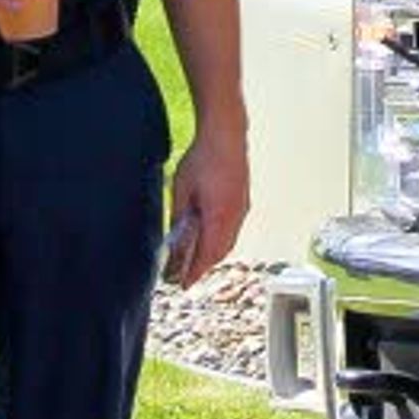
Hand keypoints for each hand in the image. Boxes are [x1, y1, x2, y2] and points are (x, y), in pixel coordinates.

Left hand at [163, 124, 250, 285]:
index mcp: (218, 216)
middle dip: (203, 266)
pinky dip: (221, 241)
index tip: (184, 284)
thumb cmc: (202, 158)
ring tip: (196, 259)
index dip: (194, 272)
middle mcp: (234, 216)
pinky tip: (210, 237)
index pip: (206, 254)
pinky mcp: (244, 202)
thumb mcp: (181, 189)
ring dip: (213, 254)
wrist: (226, 135)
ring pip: (228, 242)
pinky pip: (233, 230)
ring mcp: (242, 209)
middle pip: (220, 252)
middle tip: (187, 275)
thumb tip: (174, 238)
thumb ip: (179, 217)